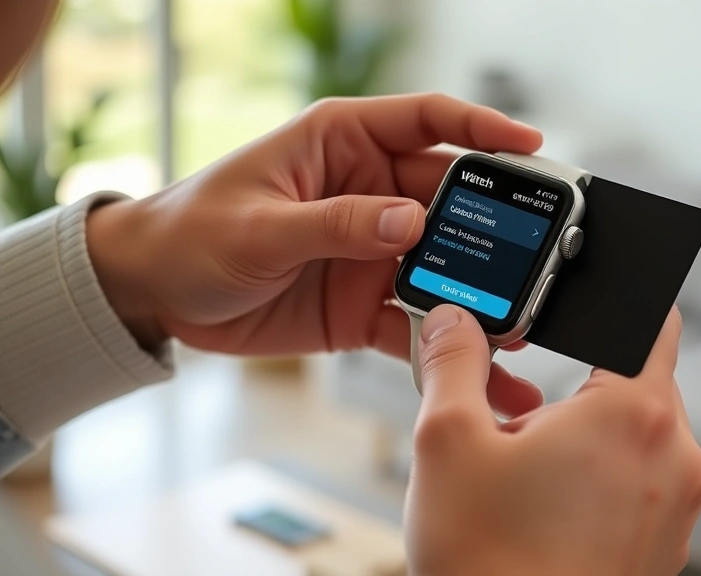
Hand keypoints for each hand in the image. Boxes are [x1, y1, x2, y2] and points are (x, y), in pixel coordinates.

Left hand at [85, 93, 542, 413]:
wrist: (154, 294)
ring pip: (444, 269)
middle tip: (533, 262)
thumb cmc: (191, 230)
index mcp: (343, 145)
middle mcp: (369, 193)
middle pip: (451, 203)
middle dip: (497, 232)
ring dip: (480, 298)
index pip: (426, 121)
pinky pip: (415, 325)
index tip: (529, 146)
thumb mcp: (259, 224)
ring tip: (518, 329)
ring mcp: (372, 251)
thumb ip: (336, 222)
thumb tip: (412, 222)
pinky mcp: (363, 303)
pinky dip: (444, 348)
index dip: (482, 129)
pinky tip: (476, 372)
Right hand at [405, 305, 700, 575]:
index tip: (578, 315)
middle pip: (635, 381)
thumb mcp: (447, 441)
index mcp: (635, 414)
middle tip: (522, 417)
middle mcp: (676, 456)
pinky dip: (601, 480)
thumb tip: (451, 320)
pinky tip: (548, 509)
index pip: (653, 319)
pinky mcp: (666, 544)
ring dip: (587, 437)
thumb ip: (451, 361)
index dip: (612, 304)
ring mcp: (677, 505)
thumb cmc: (489, 563)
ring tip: (528, 472)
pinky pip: (641, 483)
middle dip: (577, 387)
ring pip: (635, 436)